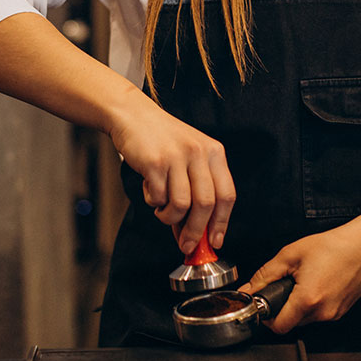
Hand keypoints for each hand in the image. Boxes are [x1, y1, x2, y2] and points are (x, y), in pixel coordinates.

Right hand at [107, 96, 235, 253]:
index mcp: (214, 152)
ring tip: (162, 210)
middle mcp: (199, 152)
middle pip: (206, 204)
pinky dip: (154, 202)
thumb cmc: (162, 141)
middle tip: (186, 244)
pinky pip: (159, 197)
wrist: (133, 115)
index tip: (216, 241)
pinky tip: (151, 191)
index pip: (227, 194)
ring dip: (170, 217)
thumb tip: (195, 233)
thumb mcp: (188, 158)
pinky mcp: (155, 162)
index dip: (222, 222)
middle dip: (196, 231)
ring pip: (182, 205)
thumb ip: (195, 190)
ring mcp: (177, 156)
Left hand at [238, 219, 360, 334]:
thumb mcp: (291, 254)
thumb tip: (248, 289)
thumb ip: (265, 274)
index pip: (278, 327)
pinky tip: (318, 282)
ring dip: (299, 304)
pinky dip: (314, 302)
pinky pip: (320, 313)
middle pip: (291, 322)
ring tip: (305, 280)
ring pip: (306, 318)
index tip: (265, 303)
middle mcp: (323, 313)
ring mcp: (334, 314)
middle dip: (284, 306)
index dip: (267, 317)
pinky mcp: (341, 312)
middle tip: (286, 283)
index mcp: (307, 300)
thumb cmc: (333, 246)